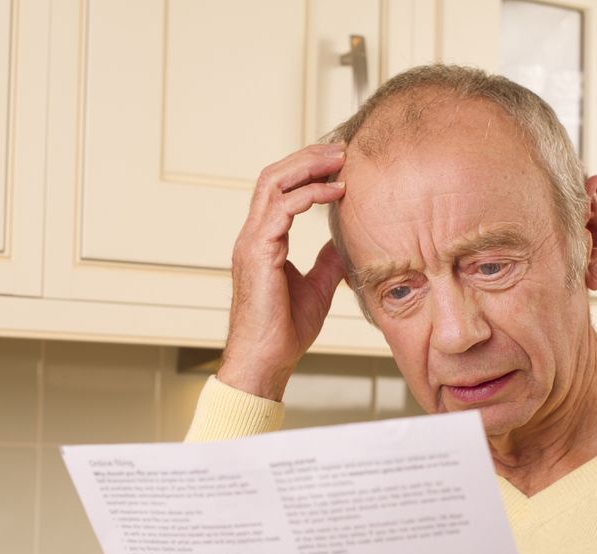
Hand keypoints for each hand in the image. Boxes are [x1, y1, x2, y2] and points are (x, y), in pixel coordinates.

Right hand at [217, 143, 348, 400]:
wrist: (265, 361)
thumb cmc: (284, 332)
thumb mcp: (316, 287)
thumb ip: (327, 260)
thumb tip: (344, 241)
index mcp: (262, 241)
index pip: (278, 190)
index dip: (306, 171)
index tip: (338, 164)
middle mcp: (252, 236)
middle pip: (273, 176)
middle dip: (307, 157)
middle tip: (341, 149)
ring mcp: (252, 242)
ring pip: (273, 183)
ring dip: (308, 166)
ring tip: (338, 160)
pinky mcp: (258, 252)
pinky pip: (282, 208)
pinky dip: (309, 194)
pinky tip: (335, 193)